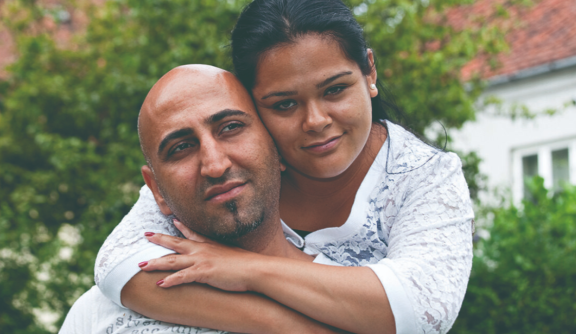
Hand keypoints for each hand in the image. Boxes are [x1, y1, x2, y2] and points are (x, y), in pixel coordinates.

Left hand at [139, 220, 265, 290]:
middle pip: (176, 243)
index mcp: (210, 245)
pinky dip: (170, 281)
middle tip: (146, 235)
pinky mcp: (203, 272)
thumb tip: (225, 254)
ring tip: (141, 265)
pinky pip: (182, 277)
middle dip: (159, 239)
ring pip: (172, 260)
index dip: (181, 227)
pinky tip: (160, 284)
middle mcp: (203, 250)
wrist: (255, 269)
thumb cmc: (247, 264)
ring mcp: (201, 260)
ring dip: (155, 263)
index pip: (192, 233)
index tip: (172, 221)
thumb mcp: (233, 253)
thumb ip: (225, 252)